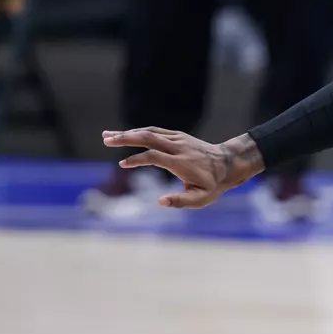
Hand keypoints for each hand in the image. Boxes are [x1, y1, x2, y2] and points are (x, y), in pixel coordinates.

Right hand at [102, 128, 262, 209]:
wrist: (227, 164)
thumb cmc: (212, 185)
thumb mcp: (201, 199)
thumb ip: (180, 201)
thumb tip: (159, 202)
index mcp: (181, 163)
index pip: (154, 156)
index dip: (137, 159)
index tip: (123, 164)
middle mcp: (178, 147)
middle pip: (148, 138)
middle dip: (126, 138)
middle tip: (106, 139)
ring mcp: (178, 139)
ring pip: (149, 132)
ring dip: (127, 133)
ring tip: (107, 135)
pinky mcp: (177, 135)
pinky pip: (155, 131)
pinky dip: (138, 131)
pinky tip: (124, 134)